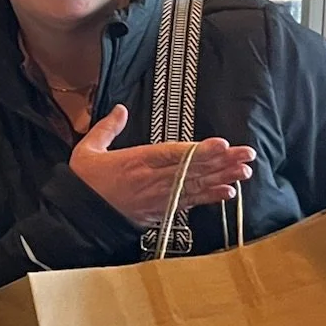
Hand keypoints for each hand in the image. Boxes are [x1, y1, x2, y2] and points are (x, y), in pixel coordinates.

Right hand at [67, 104, 255, 227]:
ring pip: (196, 186)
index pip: (174, 154)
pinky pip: (190, 204)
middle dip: (223, 162)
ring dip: (222, 178)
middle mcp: (152, 180)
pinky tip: (227, 193)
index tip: (222, 144)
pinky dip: (209, 198)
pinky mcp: (160, 211)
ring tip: (245, 171)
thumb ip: (107, 128)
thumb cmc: (83, 182)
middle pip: (193, 170)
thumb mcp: (88, 150)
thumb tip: (121, 108)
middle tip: (248, 154)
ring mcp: (158, 197)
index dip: (200, 150)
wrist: (78, 217)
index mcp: (136, 161)